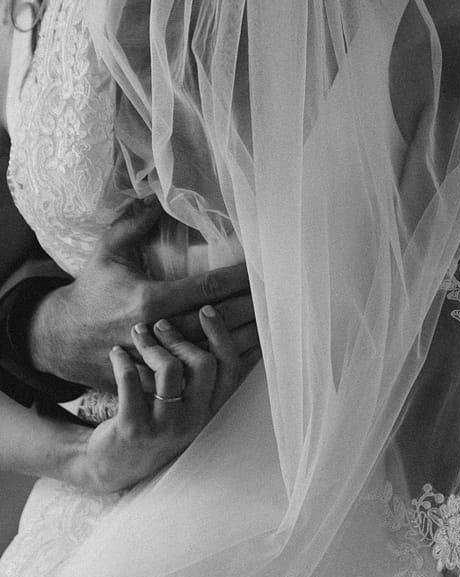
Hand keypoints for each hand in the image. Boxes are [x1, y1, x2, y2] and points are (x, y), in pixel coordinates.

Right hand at [28, 198, 258, 390]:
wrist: (60, 342)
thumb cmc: (90, 293)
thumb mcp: (106, 253)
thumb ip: (133, 223)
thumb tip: (156, 195)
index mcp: (149, 300)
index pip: (208, 288)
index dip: (240, 279)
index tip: (265, 270)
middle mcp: (159, 332)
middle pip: (220, 321)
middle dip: (253, 310)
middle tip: (283, 299)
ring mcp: (160, 361)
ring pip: (215, 351)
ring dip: (246, 340)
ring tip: (275, 329)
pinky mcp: (159, 380)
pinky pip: (200, 376)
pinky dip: (226, 367)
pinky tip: (249, 358)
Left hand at [78, 305, 245, 492]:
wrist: (114, 465)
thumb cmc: (153, 424)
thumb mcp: (185, 407)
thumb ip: (201, 378)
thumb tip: (225, 331)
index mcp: (209, 410)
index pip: (230, 367)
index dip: (221, 335)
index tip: (206, 310)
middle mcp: (193, 420)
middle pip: (204, 363)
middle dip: (180, 336)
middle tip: (160, 325)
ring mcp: (164, 427)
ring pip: (169, 369)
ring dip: (151, 344)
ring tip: (137, 335)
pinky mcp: (134, 428)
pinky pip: (131, 381)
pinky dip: (123, 359)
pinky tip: (117, 354)